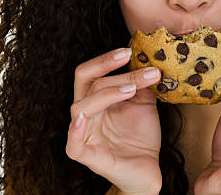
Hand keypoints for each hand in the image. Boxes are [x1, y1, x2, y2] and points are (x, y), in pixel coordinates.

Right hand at [65, 47, 162, 194]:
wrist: (148, 169)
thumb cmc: (141, 136)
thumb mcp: (144, 103)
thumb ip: (142, 84)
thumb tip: (147, 60)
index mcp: (97, 100)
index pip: (92, 73)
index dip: (106, 60)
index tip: (129, 51)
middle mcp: (87, 114)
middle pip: (84, 82)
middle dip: (105, 66)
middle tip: (128, 56)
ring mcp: (85, 135)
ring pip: (81, 107)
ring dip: (107, 93)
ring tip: (132, 89)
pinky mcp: (89, 157)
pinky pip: (73, 145)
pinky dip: (75, 131)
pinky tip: (85, 119)